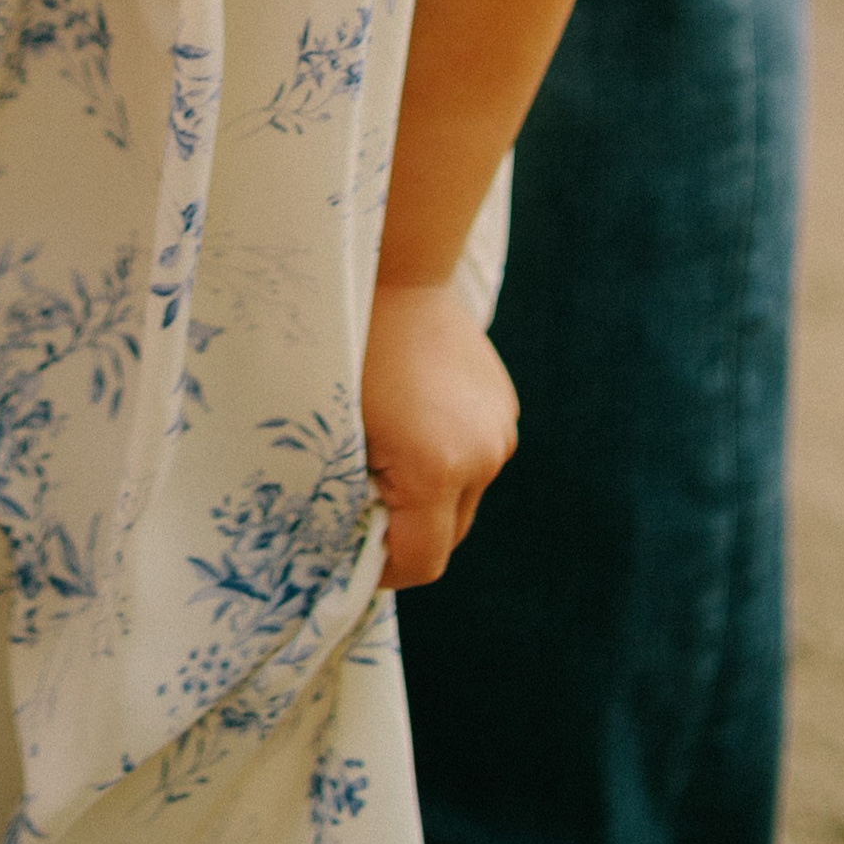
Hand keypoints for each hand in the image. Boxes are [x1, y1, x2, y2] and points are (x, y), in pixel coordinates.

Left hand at [361, 279, 518, 589]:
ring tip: (387, 451)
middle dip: (406, 534)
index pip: (423, 562)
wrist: (394, 272)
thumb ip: (352, 504)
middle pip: (448, 537)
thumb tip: (357, 555)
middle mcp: (484, 455)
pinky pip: (476, 459)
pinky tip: (413, 421)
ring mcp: (501, 429)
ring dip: (428, 496)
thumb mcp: (338, 437)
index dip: (383, 570)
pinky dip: (447, 460)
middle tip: (361, 501)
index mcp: (440, 467)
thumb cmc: (349, 353)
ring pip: (463, 498)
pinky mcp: (506, 408)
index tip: (351, 551)